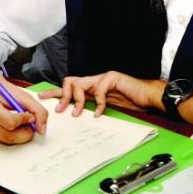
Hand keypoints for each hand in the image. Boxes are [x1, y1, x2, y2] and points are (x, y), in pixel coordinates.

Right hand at [0, 87, 47, 143]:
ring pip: (5, 141)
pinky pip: (0, 141)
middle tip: (30, 126)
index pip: (10, 122)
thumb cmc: (5, 93)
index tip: (30, 116)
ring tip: (21, 124)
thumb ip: (38, 111)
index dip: (24, 121)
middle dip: (24, 133)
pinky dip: (10, 136)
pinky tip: (12, 127)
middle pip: (8, 136)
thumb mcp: (24, 96)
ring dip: (18, 136)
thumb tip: (41, 130)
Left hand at [38, 71, 164, 117]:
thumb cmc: (131, 103)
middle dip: (62, 95)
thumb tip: (75, 116)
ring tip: (76, 113)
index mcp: (92, 87)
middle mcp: (95, 80)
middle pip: (70, 81)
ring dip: (76, 100)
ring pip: (80, 84)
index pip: (70, 87)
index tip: (42, 97)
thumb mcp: (107, 108)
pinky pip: (98, 90)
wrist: (149, 97)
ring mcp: (103, 77)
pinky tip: (98, 114)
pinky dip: (97, 104)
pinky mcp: (112, 78)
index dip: (56, 92)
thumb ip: (92, 108)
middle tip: (60, 110)